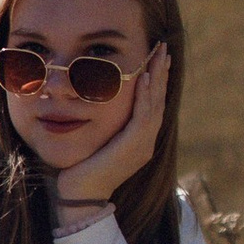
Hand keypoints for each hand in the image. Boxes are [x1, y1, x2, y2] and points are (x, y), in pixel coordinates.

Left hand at [55, 41, 169, 221]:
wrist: (80, 195)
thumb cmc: (81, 169)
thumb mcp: (96, 140)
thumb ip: (103, 124)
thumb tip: (93, 101)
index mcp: (139, 140)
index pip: (152, 103)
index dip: (156, 79)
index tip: (157, 57)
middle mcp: (146, 141)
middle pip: (158, 99)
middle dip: (161, 72)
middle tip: (163, 48)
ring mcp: (143, 144)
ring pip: (155, 104)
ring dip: (157, 77)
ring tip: (159, 56)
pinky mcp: (134, 146)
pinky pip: (143, 115)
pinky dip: (145, 95)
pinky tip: (144, 78)